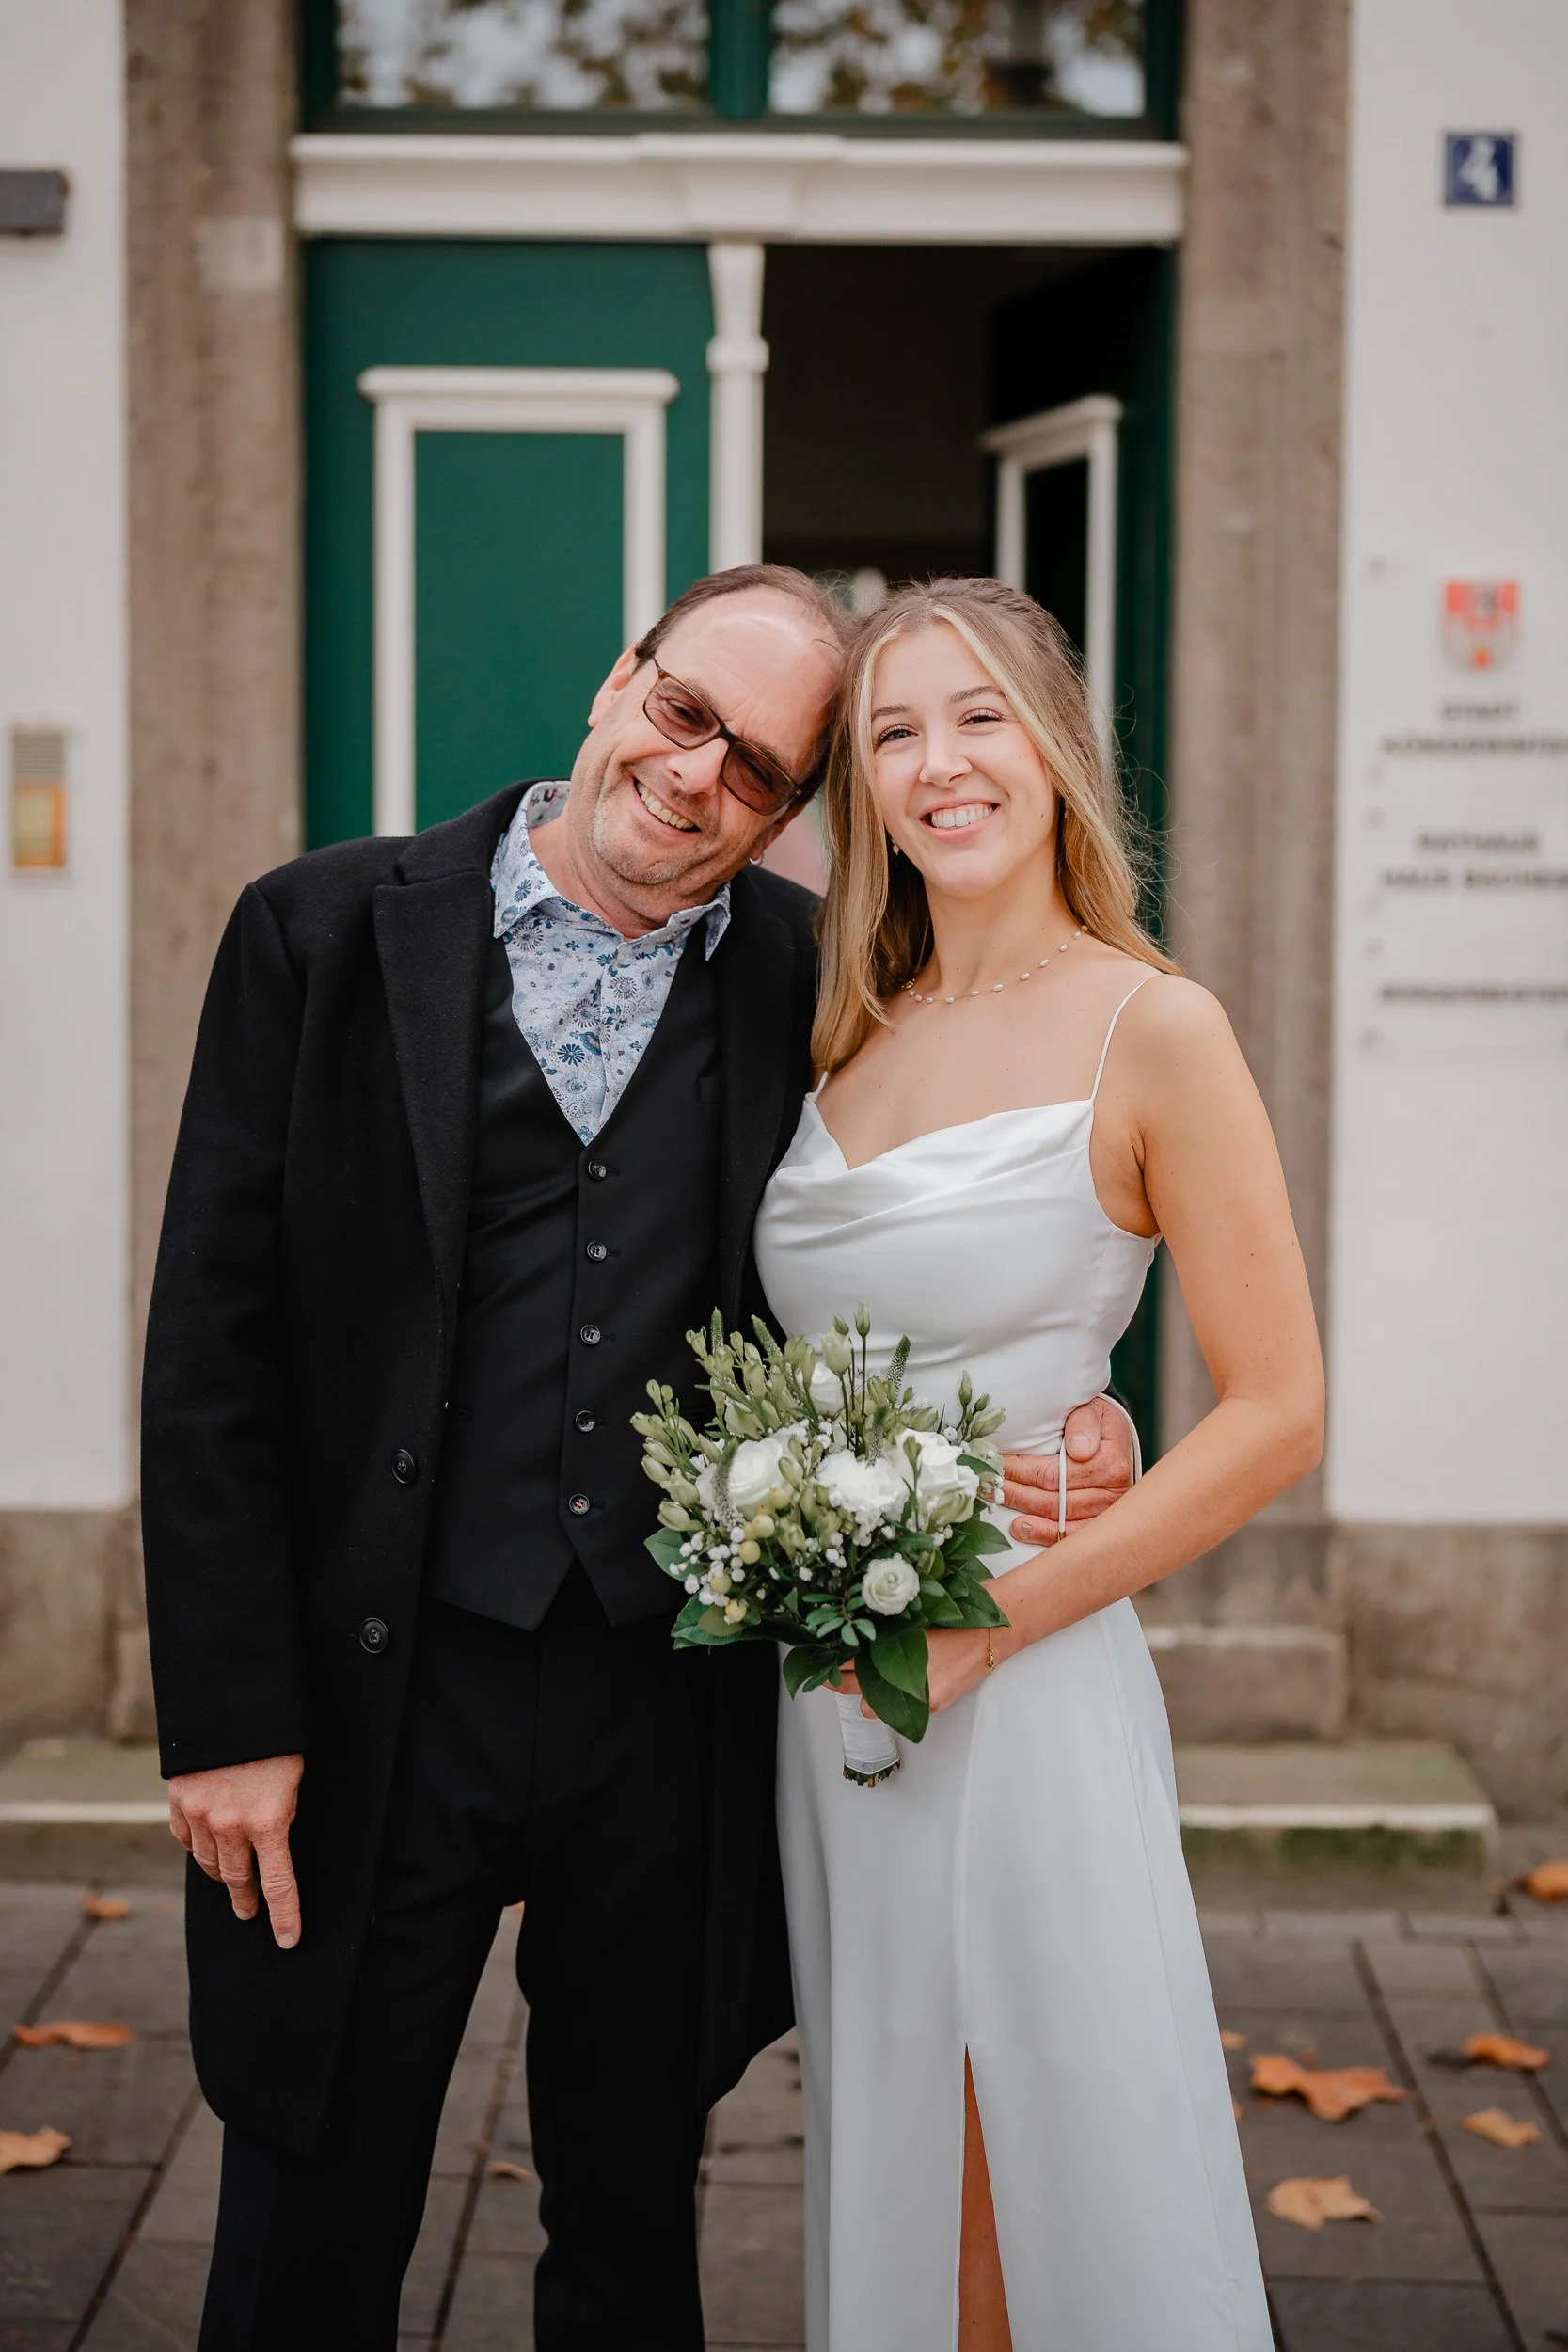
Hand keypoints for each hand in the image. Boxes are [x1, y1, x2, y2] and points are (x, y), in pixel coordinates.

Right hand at [168, 1754, 304, 1948]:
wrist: (232, 1702)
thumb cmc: (276, 1737)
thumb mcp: (295, 1777)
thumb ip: (282, 1813)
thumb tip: (273, 1838)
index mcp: (267, 1821)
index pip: (278, 1884)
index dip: (284, 1915)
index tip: (288, 1939)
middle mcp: (229, 1825)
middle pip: (237, 1879)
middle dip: (247, 1899)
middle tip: (250, 1913)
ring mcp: (199, 1814)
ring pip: (208, 1863)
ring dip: (221, 1878)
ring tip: (231, 1886)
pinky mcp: (178, 1800)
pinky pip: (185, 1839)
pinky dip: (195, 1849)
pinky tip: (203, 1854)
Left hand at [840, 1628, 994, 1719]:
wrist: (992, 1634)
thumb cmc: (955, 1619)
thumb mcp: (913, 1618)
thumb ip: (884, 1631)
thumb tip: (857, 1642)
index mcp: (895, 1647)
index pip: (850, 1662)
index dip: (833, 1662)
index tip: (821, 1659)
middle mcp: (904, 1675)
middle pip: (856, 1689)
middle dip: (843, 1683)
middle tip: (832, 1676)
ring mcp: (919, 1695)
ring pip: (876, 1706)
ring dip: (869, 1696)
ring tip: (867, 1681)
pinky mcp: (933, 1705)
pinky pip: (902, 1711)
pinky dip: (896, 1701)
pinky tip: (895, 1688)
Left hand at [1002, 1396, 1135, 1546]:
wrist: (1115, 1438)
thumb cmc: (1098, 1422)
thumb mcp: (1093, 1411)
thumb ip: (1084, 1424)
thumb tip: (1078, 1450)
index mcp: (1110, 1462)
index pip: (1055, 1474)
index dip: (1021, 1471)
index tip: (997, 1465)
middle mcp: (1112, 1492)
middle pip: (1054, 1500)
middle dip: (1015, 1492)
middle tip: (987, 1485)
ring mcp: (1107, 1512)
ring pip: (1059, 1520)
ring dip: (1024, 1513)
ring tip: (998, 1502)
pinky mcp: (1101, 1525)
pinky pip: (1071, 1535)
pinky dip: (1044, 1535)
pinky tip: (1021, 1530)